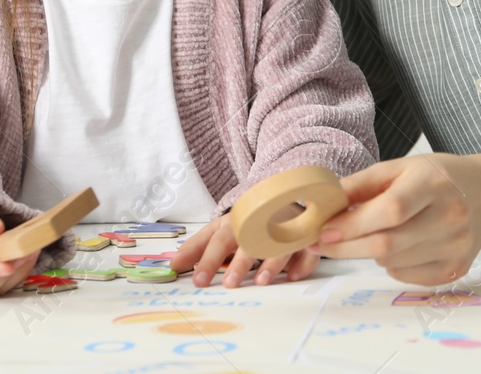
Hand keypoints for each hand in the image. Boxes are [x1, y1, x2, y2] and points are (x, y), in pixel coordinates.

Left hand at [168, 211, 319, 287]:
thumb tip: (173, 265)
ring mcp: (285, 228)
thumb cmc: (245, 222)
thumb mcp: (219, 229)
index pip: (219, 240)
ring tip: (261, 282)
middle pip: (250, 240)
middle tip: (230, 283)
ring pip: (280, 243)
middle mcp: (261, 223)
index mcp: (236, 222)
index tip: (198, 281)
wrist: (281, 199)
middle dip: (240, 261)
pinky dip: (302, 262)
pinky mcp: (306, 236)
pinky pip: (307, 248)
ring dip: (271, 262)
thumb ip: (197, 247)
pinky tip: (292, 276)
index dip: (209, 259)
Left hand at [310, 152, 480, 286]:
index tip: (324, 230)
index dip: (353, 224)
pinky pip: (405, 276)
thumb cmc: (437, 177)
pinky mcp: (455, 270)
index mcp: (434, 183)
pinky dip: (391, 264)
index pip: (390, 210)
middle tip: (322, 243)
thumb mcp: (401, 166)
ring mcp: (456, 247)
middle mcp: (451, 216)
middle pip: (387, 244)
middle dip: (346, 247)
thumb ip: (362, 184)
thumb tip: (324, 203)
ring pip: (392, 263)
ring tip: (375, 233)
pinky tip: (400, 245)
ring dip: (370, 252)